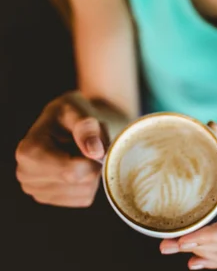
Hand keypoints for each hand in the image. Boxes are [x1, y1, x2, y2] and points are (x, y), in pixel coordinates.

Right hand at [15, 91, 126, 206]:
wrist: (66, 122)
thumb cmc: (70, 113)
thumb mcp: (78, 110)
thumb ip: (87, 127)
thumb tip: (97, 152)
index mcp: (28, 151)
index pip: (71, 171)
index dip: (92, 158)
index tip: (96, 142)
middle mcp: (26, 175)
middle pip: (78, 182)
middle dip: (93, 163)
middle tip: (89, 143)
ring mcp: (36, 191)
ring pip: (84, 192)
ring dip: (92, 172)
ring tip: (81, 152)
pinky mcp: (51, 200)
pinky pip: (84, 198)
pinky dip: (89, 182)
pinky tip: (79, 164)